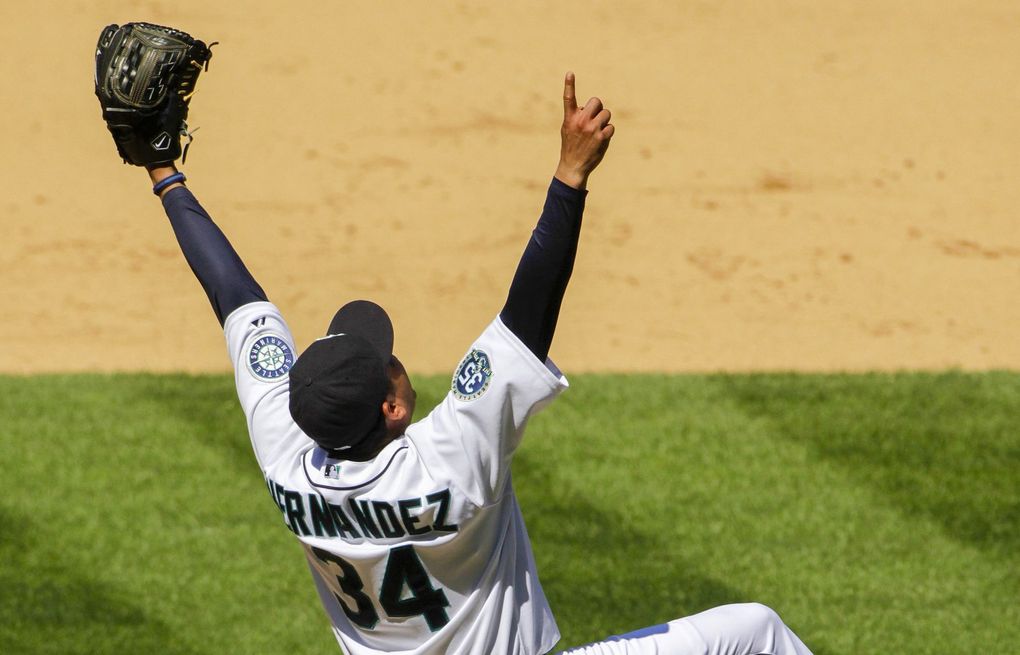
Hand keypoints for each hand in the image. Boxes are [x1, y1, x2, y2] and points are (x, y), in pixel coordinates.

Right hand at [555, 72, 614, 189]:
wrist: (573, 166)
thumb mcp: (567, 129)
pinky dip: (608, 132)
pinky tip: (600, 140)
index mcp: (570, 118)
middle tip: (594, 119)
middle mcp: (580, 121)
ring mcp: (592, 129)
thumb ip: (577, 116)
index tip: (570, 73)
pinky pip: (611, 127)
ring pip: (606, 114)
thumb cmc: (571, 146)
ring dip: (604, 121)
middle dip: (598, 108)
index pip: (568, 98)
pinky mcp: (602, 137)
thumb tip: (591, 108)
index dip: (569, 84)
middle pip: (597, 101)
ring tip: (596, 132)